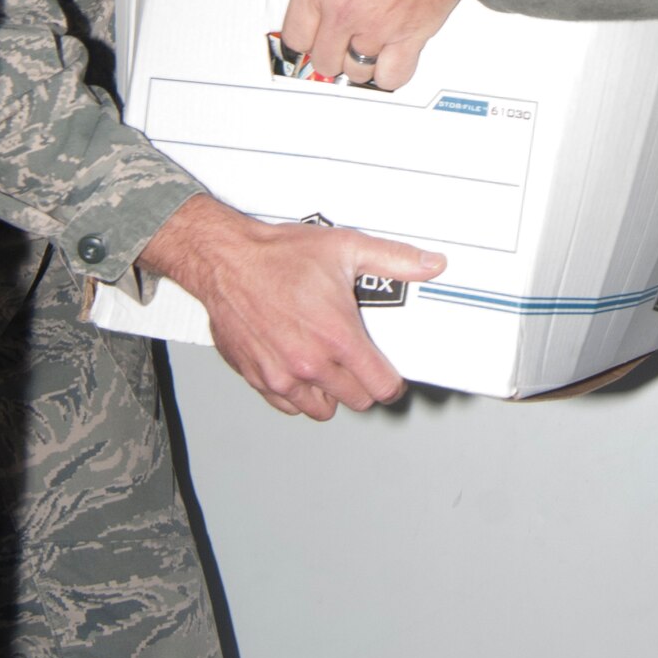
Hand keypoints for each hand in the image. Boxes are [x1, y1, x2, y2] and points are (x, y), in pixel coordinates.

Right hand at [140, 192, 445, 419]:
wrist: (227, 261)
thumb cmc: (279, 256)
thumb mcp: (346, 248)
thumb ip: (394, 259)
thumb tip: (431, 265)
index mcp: (337, 337)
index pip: (380, 386)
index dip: (392, 382)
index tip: (390, 375)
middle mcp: (309, 363)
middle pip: (355, 401)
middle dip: (363, 384)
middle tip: (359, 362)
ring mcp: (281, 375)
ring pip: (321, 409)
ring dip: (331, 393)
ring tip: (330, 364)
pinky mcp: (256, 377)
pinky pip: (288, 405)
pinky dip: (298, 394)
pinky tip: (300, 367)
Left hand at [267, 0, 466, 89]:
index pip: (294, 35)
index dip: (301, 33)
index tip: (310, 29)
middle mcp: (345, 11)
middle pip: (322, 59)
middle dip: (328, 49)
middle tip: (338, 36)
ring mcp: (377, 28)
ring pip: (354, 70)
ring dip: (355, 61)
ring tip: (362, 45)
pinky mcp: (410, 37)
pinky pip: (391, 76)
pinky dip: (387, 74)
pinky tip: (388, 60)